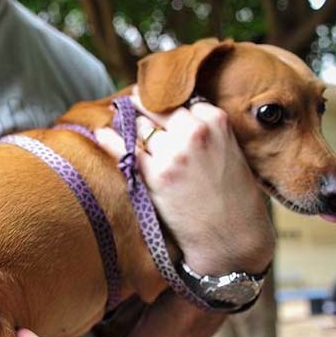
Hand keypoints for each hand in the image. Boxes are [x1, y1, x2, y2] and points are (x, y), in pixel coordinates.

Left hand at [95, 91, 273, 274]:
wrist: (231, 235)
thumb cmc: (232, 195)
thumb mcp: (229, 150)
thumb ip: (206, 130)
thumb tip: (173, 113)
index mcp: (215, 121)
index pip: (181, 101)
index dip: (167, 105)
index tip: (154, 102)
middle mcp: (194, 133)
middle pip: (157, 109)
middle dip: (143, 107)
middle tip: (130, 103)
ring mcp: (173, 154)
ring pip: (141, 128)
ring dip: (129, 124)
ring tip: (118, 118)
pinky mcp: (156, 176)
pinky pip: (126, 151)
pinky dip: (111, 140)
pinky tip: (102, 133)